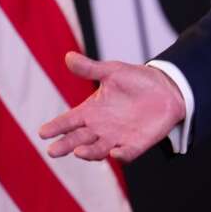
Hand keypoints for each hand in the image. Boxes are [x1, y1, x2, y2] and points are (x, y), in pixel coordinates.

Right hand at [38, 52, 185, 162]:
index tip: (43, 132)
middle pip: (77, 140)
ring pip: (97, 151)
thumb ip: (90, 68)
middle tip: (53, 150)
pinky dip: (120, 155)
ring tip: (78, 152)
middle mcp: (100, 128)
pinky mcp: (135, 144)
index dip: (56, 127)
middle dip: (65, 146)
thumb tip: (68, 56)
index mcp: (91, 111)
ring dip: (88, 153)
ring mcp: (117, 138)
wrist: (168, 88)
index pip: (68, 121)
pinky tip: (115, 153)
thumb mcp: (113, 71)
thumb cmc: (137, 80)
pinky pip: (126, 154)